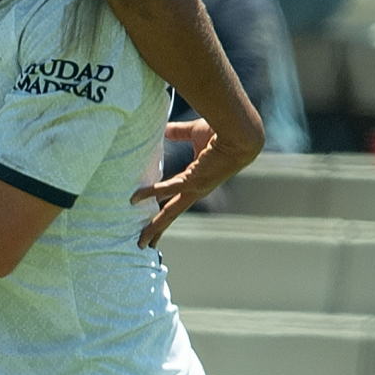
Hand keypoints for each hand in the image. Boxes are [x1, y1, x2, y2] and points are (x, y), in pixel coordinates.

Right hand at [130, 119, 256, 246]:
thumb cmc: (222, 132)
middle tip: (146, 245)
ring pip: (170, 213)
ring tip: (142, 242)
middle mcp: (196, 190)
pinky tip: (135, 199)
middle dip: (159, 230)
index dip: (165, 210)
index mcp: (197, 180)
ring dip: (155, 227)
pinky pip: (167, 189)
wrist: (239, 135)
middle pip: (173, 214)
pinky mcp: (194, 181)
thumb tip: (163, 129)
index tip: (155, 219)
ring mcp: (195, 188)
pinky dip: (150, 193)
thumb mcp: (194, 134)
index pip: (177, 200)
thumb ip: (178, 133)